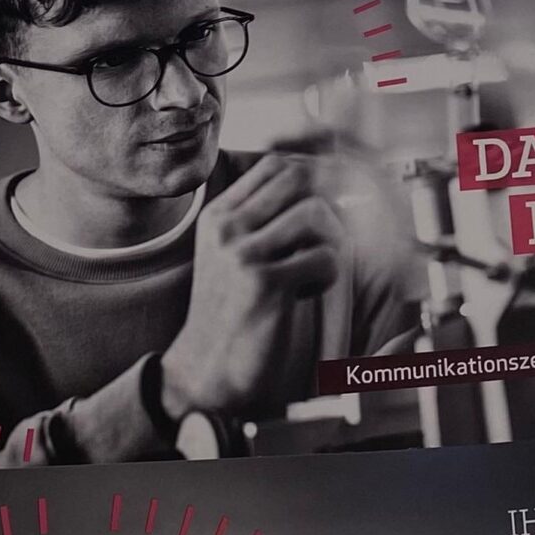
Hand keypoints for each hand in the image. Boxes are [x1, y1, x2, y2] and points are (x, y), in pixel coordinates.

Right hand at [160, 154, 348, 422]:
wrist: (207, 368)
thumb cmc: (232, 310)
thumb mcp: (231, 253)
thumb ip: (262, 217)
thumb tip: (324, 179)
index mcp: (218, 216)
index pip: (277, 166)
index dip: (313, 178)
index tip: (325, 207)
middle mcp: (227, 228)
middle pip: (300, 180)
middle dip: (324, 207)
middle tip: (321, 241)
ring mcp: (242, 254)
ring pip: (316, 215)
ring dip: (327, 244)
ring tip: (308, 272)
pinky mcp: (264, 283)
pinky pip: (326, 258)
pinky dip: (326, 277)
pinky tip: (303, 295)